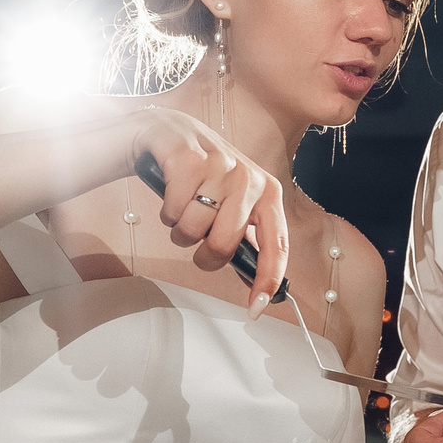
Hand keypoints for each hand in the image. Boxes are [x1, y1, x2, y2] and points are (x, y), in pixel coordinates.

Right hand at [127, 107, 288, 311]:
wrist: (169, 132)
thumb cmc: (203, 177)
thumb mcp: (232, 203)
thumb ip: (244, 239)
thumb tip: (255, 283)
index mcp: (268, 193)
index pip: (276, 245)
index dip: (267, 280)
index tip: (256, 309)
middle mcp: (249, 177)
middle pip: (223, 245)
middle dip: (203, 254)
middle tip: (196, 241)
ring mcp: (220, 165)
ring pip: (194, 228)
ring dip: (180, 229)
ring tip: (183, 210)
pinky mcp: (189, 157)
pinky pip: (173, 209)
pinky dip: (166, 210)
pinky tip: (170, 194)